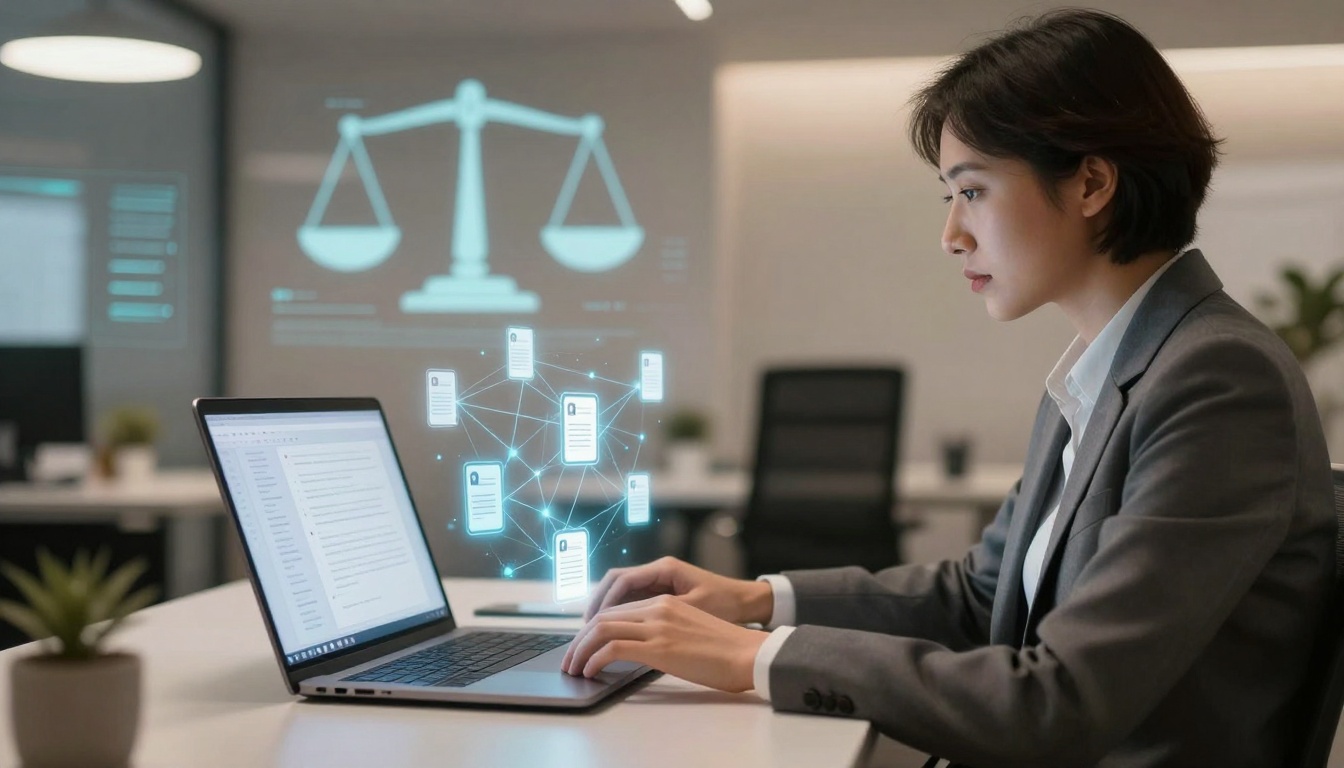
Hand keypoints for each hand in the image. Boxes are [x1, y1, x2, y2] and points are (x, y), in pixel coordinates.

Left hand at [561, 594, 768, 692]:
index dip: (593, 628)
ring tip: (574, 669)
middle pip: (603, 617)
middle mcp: (658, 608)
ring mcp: (658, 626)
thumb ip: (664, 632)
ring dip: (581, 650)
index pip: (616, 610)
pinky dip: (595, 660)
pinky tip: (591, 672)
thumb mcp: (690, 631)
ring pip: (601, 630)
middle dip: (579, 640)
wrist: (749, 653)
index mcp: (665, 602)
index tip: (583, 646)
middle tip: (570, 659)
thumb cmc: (726, 650)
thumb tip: (641, 651)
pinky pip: (613, 648)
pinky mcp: (660, 647)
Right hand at [581, 556, 773, 624]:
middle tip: (583, 630)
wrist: (748, 602)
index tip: (591, 623)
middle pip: (615, 583)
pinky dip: (619, 614)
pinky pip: (633, 600)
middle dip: (597, 605)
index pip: (622, 581)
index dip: (603, 603)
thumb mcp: (694, 610)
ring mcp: (659, 581)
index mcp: (665, 569)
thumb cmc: (726, 604)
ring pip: (621, 592)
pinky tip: (612, 632)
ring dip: (605, 610)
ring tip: (591, 633)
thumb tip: (629, 628)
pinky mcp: (662, 594)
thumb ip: (662, 615)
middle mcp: (658, 571)